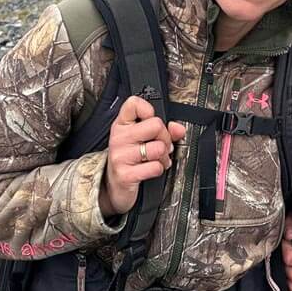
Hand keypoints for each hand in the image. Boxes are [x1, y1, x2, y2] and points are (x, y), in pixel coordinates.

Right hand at [100, 95, 185, 216]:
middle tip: (160, 145)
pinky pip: (155, 167)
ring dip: (163, 156)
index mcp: (122, 124)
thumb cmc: (129, 159)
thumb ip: (163, 129)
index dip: (148, 109)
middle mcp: (119, 137)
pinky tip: (151, 169)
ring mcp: (121, 156)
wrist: (113, 186)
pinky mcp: (126, 175)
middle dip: (165, 137)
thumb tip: (178, 128)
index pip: (134, 103)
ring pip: (159, 147)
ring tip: (157, 159)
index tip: (150, 120)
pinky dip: (159, 169)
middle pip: (156, 125)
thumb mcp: (142, 139)